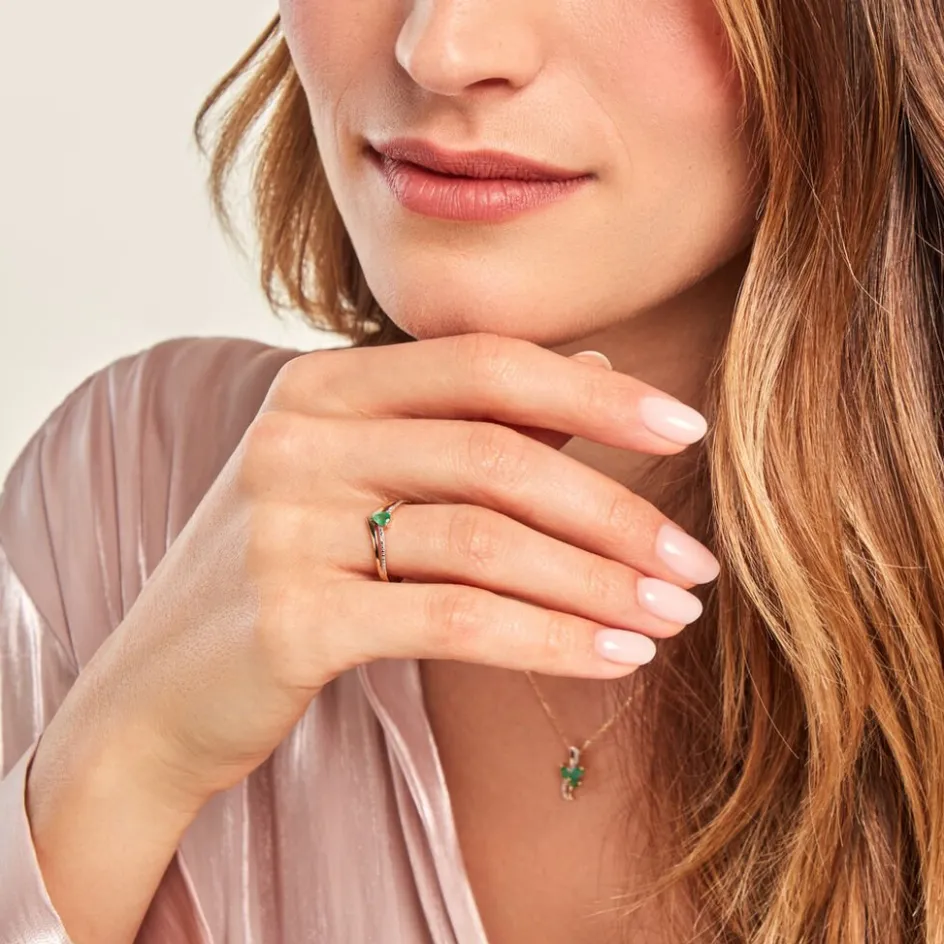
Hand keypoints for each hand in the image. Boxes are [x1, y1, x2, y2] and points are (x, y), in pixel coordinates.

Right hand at [65, 332, 718, 808]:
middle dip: (616, 510)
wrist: (158, 689)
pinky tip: (615, 658)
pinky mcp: (290, 618)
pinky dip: (550, 639)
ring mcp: (284, 525)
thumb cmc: (283, 574)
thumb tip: (593, 363)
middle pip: (497, 454)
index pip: (485, 365)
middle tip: (695, 562)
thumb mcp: (364, 479)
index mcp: (321, 387)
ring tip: (671, 617)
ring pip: (485, 540)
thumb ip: (474, 418)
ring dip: (598, 584)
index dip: (597, 392)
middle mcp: (297, 438)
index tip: (686, 428)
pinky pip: (455, 620)